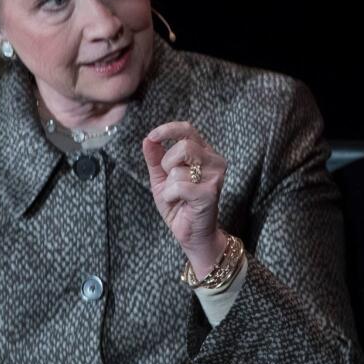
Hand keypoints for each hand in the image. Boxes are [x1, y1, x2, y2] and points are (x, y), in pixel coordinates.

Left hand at [142, 121, 228, 273]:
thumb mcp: (162, 179)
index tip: (153, 137)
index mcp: (204, 153)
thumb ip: (155, 159)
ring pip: (179, 169)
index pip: (188, 130)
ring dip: (168, 186)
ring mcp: (215, 177)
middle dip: (167, 164)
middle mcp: (214, 161)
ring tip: (176, 196)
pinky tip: (179, 203)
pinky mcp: (210, 193)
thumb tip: (148, 139)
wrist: (191, 233)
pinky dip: (170, 196)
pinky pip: (179, 186)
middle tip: (170, 181)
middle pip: (184, 146)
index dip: (168, 130)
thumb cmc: (179, 205)